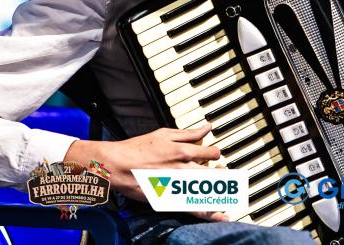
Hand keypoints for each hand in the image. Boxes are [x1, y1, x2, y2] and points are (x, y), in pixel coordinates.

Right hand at [64, 123, 227, 220]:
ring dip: (220, 193)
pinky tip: (221, 216)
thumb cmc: (138, 148)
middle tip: (221, 173)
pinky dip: (210, 213)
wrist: (118, 165)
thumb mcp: (164, 134)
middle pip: (214, 174)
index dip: (216, 156)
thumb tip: (206, 127)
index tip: (214, 158)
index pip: (212, 154)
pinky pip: (194, 209)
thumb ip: (188, 133)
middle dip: (221, 174)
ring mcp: (178, 186)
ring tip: (225, 193)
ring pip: (208, 192)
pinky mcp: (170, 200)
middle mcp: (184, 169)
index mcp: (183, 151)